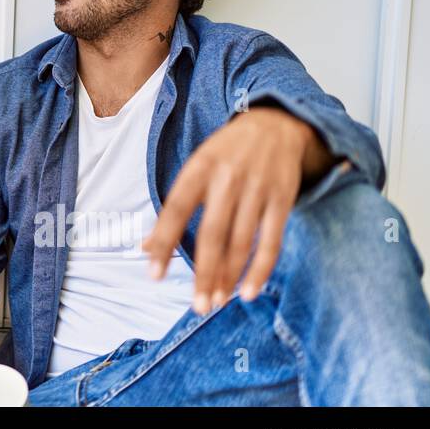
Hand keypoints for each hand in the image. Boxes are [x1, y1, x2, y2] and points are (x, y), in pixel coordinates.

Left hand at [141, 106, 313, 314]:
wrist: (277, 123)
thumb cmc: (227, 152)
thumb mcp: (196, 167)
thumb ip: (174, 206)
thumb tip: (146, 246)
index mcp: (199, 168)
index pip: (175, 209)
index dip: (164, 242)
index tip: (154, 273)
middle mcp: (227, 179)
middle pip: (212, 234)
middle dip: (203, 273)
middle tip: (197, 305)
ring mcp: (257, 190)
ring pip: (241, 243)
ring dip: (228, 277)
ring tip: (216, 301)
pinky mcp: (283, 200)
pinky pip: (271, 242)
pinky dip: (260, 269)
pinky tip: (248, 291)